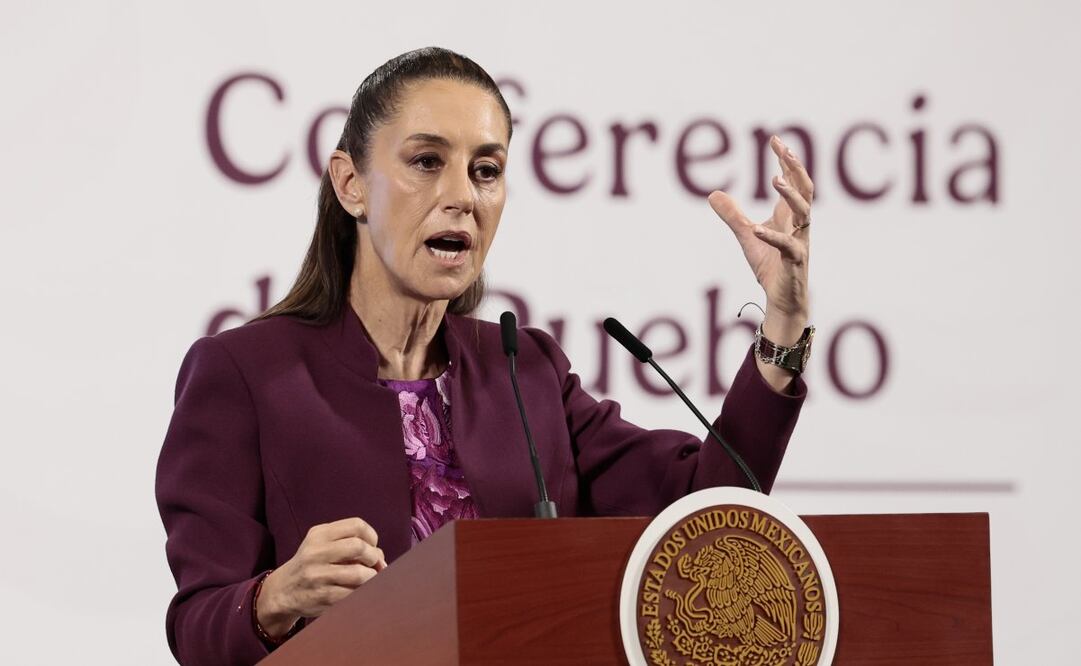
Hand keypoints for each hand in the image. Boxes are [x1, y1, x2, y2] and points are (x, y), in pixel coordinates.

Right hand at [256, 517, 386, 638]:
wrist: (282, 591)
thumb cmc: (311, 565)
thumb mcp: (322, 545)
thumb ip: (350, 543)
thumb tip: (381, 558)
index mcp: (319, 534)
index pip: (356, 525)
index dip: (371, 536)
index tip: (372, 547)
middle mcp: (316, 552)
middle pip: (358, 547)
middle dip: (373, 557)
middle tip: (374, 565)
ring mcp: (317, 575)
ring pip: (358, 573)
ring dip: (371, 577)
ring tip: (370, 579)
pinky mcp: (321, 596)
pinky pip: (352, 594)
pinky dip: (363, 592)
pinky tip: (361, 591)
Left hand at [708, 135, 812, 346]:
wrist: (782, 299)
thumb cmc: (770, 266)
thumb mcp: (746, 236)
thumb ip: (733, 215)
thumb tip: (713, 194)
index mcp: (790, 215)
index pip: (793, 181)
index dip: (786, 160)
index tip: (775, 139)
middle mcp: (799, 224)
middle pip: (805, 189)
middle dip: (796, 168)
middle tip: (784, 149)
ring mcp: (799, 242)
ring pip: (804, 213)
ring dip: (790, 195)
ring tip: (774, 180)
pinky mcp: (794, 262)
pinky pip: (787, 246)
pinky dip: (772, 237)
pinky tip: (757, 230)